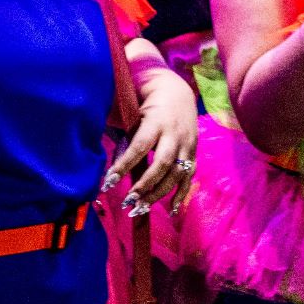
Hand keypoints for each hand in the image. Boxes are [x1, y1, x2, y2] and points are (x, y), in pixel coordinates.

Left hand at [104, 68, 198, 215]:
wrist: (178, 94)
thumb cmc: (148, 106)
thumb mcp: (135, 115)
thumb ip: (127, 138)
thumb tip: (113, 169)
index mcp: (157, 122)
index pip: (140, 146)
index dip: (124, 165)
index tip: (108, 182)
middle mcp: (175, 134)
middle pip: (162, 163)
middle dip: (145, 184)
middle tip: (128, 200)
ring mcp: (187, 145)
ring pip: (177, 173)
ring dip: (159, 193)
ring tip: (141, 207)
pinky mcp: (194, 153)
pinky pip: (190, 177)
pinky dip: (182, 194)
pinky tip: (172, 210)